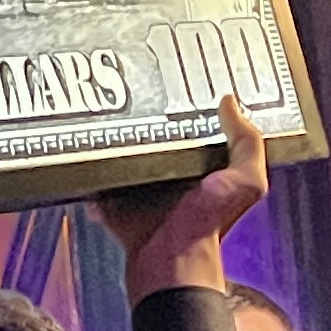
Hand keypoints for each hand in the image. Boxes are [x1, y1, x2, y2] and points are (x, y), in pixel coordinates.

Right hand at [92, 95, 266, 292]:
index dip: (188, 101)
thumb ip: (247, 143)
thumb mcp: (246, 181)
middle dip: (142, 111)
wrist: (169, 257)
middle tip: (130, 78)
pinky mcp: (112, 198)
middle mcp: (169, 175)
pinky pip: (96, 175)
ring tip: (102, 102)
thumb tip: (230, 103)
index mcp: (200, 167)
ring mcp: (137, 187)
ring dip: (111, 133)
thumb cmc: (209, 223)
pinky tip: (82, 137)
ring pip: (120, 150)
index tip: (176, 72)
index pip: (194, 125)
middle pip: (152, 134)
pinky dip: (88, 163)